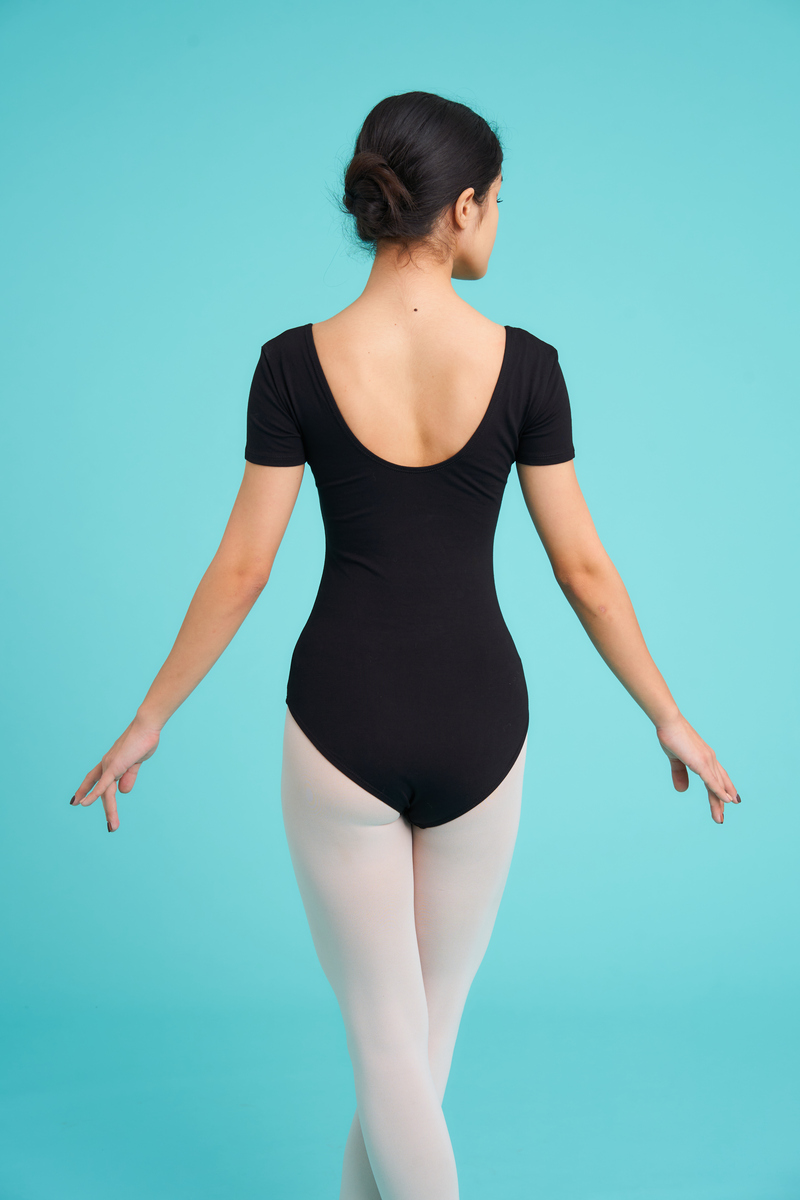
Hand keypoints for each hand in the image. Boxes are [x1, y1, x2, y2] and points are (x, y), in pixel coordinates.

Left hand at [70, 716, 160, 831]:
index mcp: (111, 762)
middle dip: (105, 809)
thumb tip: (123, 791)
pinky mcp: (114, 766)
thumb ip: (129, 776)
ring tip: (113, 826)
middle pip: (100, 790)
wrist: (147, 727)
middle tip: (108, 825)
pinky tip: (84, 804)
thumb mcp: (136, 762)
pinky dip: (94, 795)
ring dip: (110, 811)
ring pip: (106, 793)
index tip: (76, 801)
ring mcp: (109, 765)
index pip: (94, 779)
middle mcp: (106, 764)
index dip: (85, 790)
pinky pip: (103, 784)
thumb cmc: (143, 740)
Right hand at [656, 713, 739, 823]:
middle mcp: (710, 760)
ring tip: (720, 818)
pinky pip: (712, 781)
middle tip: (720, 818)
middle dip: (720, 802)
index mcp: (705, 758)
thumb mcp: (675, 758)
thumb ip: (680, 774)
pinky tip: (727, 801)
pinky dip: (720, 792)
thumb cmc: (671, 736)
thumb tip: (682, 790)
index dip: (722, 790)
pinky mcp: (701, 763)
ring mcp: (707, 761)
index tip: (726, 803)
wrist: (668, 722)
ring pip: (717, 786)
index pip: (717, 778)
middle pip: (719, 785)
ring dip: (719, 803)